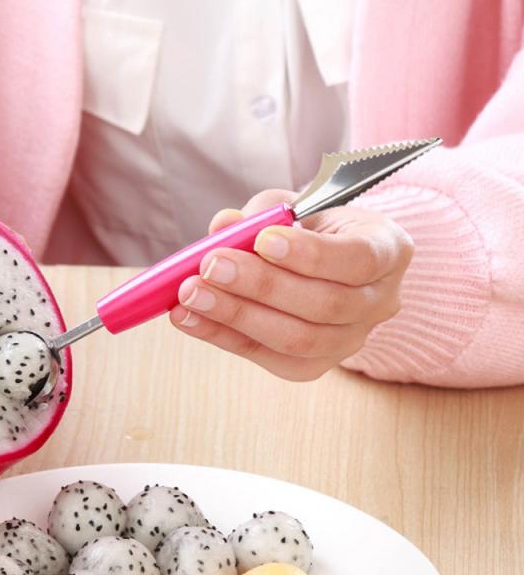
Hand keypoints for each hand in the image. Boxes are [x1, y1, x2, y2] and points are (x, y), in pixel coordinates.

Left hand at [169, 190, 413, 380]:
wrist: (327, 268)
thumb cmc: (312, 230)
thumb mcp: (296, 207)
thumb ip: (263, 213)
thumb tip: (223, 226)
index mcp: (388, 252)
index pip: (358, 259)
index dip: (309, 254)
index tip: (262, 239)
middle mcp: (378, 303)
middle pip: (323, 305)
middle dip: (260, 285)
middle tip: (210, 266)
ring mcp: (349, 341)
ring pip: (295, 339)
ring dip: (235, 316)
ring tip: (189, 294)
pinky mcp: (312, 367)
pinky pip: (265, 356)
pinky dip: (220, 336)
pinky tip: (187, 318)